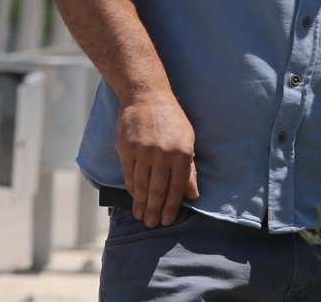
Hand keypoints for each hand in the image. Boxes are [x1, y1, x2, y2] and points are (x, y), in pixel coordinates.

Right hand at [114, 92, 199, 226]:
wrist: (147, 95)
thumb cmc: (171, 118)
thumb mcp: (188, 139)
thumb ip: (189, 169)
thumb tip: (193, 195)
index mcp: (182, 152)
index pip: (177, 186)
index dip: (172, 206)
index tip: (168, 220)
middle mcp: (163, 153)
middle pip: (158, 189)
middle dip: (155, 210)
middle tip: (152, 225)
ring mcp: (143, 151)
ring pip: (142, 184)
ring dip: (141, 203)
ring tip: (141, 216)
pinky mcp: (126, 148)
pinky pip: (129, 174)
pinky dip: (132, 188)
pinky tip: (134, 197)